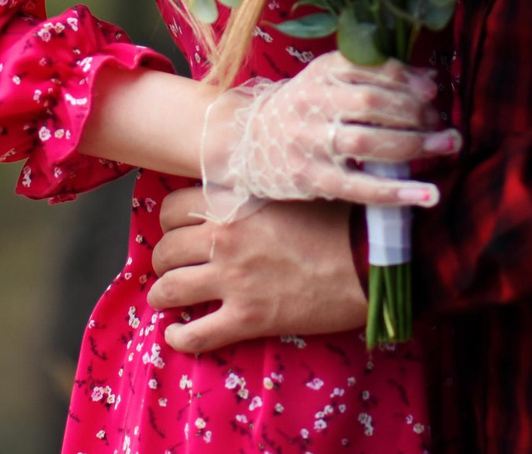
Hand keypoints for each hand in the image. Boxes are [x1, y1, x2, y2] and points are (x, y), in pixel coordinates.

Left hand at [148, 184, 366, 353]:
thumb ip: (252, 195)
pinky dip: (179, 338)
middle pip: (164, 250)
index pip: (172, 208)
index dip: (170, 222)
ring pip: (168, 290)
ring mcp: (233, 281)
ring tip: (169, 299)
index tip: (178, 230)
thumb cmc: (338, 221)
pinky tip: (176, 335)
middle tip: (175, 266)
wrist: (369, 260)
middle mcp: (224, 240)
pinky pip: (195, 335)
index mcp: (232, 204)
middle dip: (164, 260)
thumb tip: (233, 198)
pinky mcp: (247, 319)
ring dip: (163, 295)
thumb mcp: (288, 192)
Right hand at [199, 52, 457, 217]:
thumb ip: (374, 76)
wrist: (246, 142)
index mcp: (320, 73)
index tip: (433, 90)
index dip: (405, 79)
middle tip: (443, 123)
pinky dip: (396, 191)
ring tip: (446, 146)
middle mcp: (312, 103)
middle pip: (372, 104)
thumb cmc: (301, 110)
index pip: (369, 69)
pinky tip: (427, 195)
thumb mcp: (328, 82)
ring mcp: (309, 142)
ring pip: (368, 142)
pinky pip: (359, 187)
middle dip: (416, 113)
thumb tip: (430, 79)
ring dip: (414, 145)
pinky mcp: (310, 178)